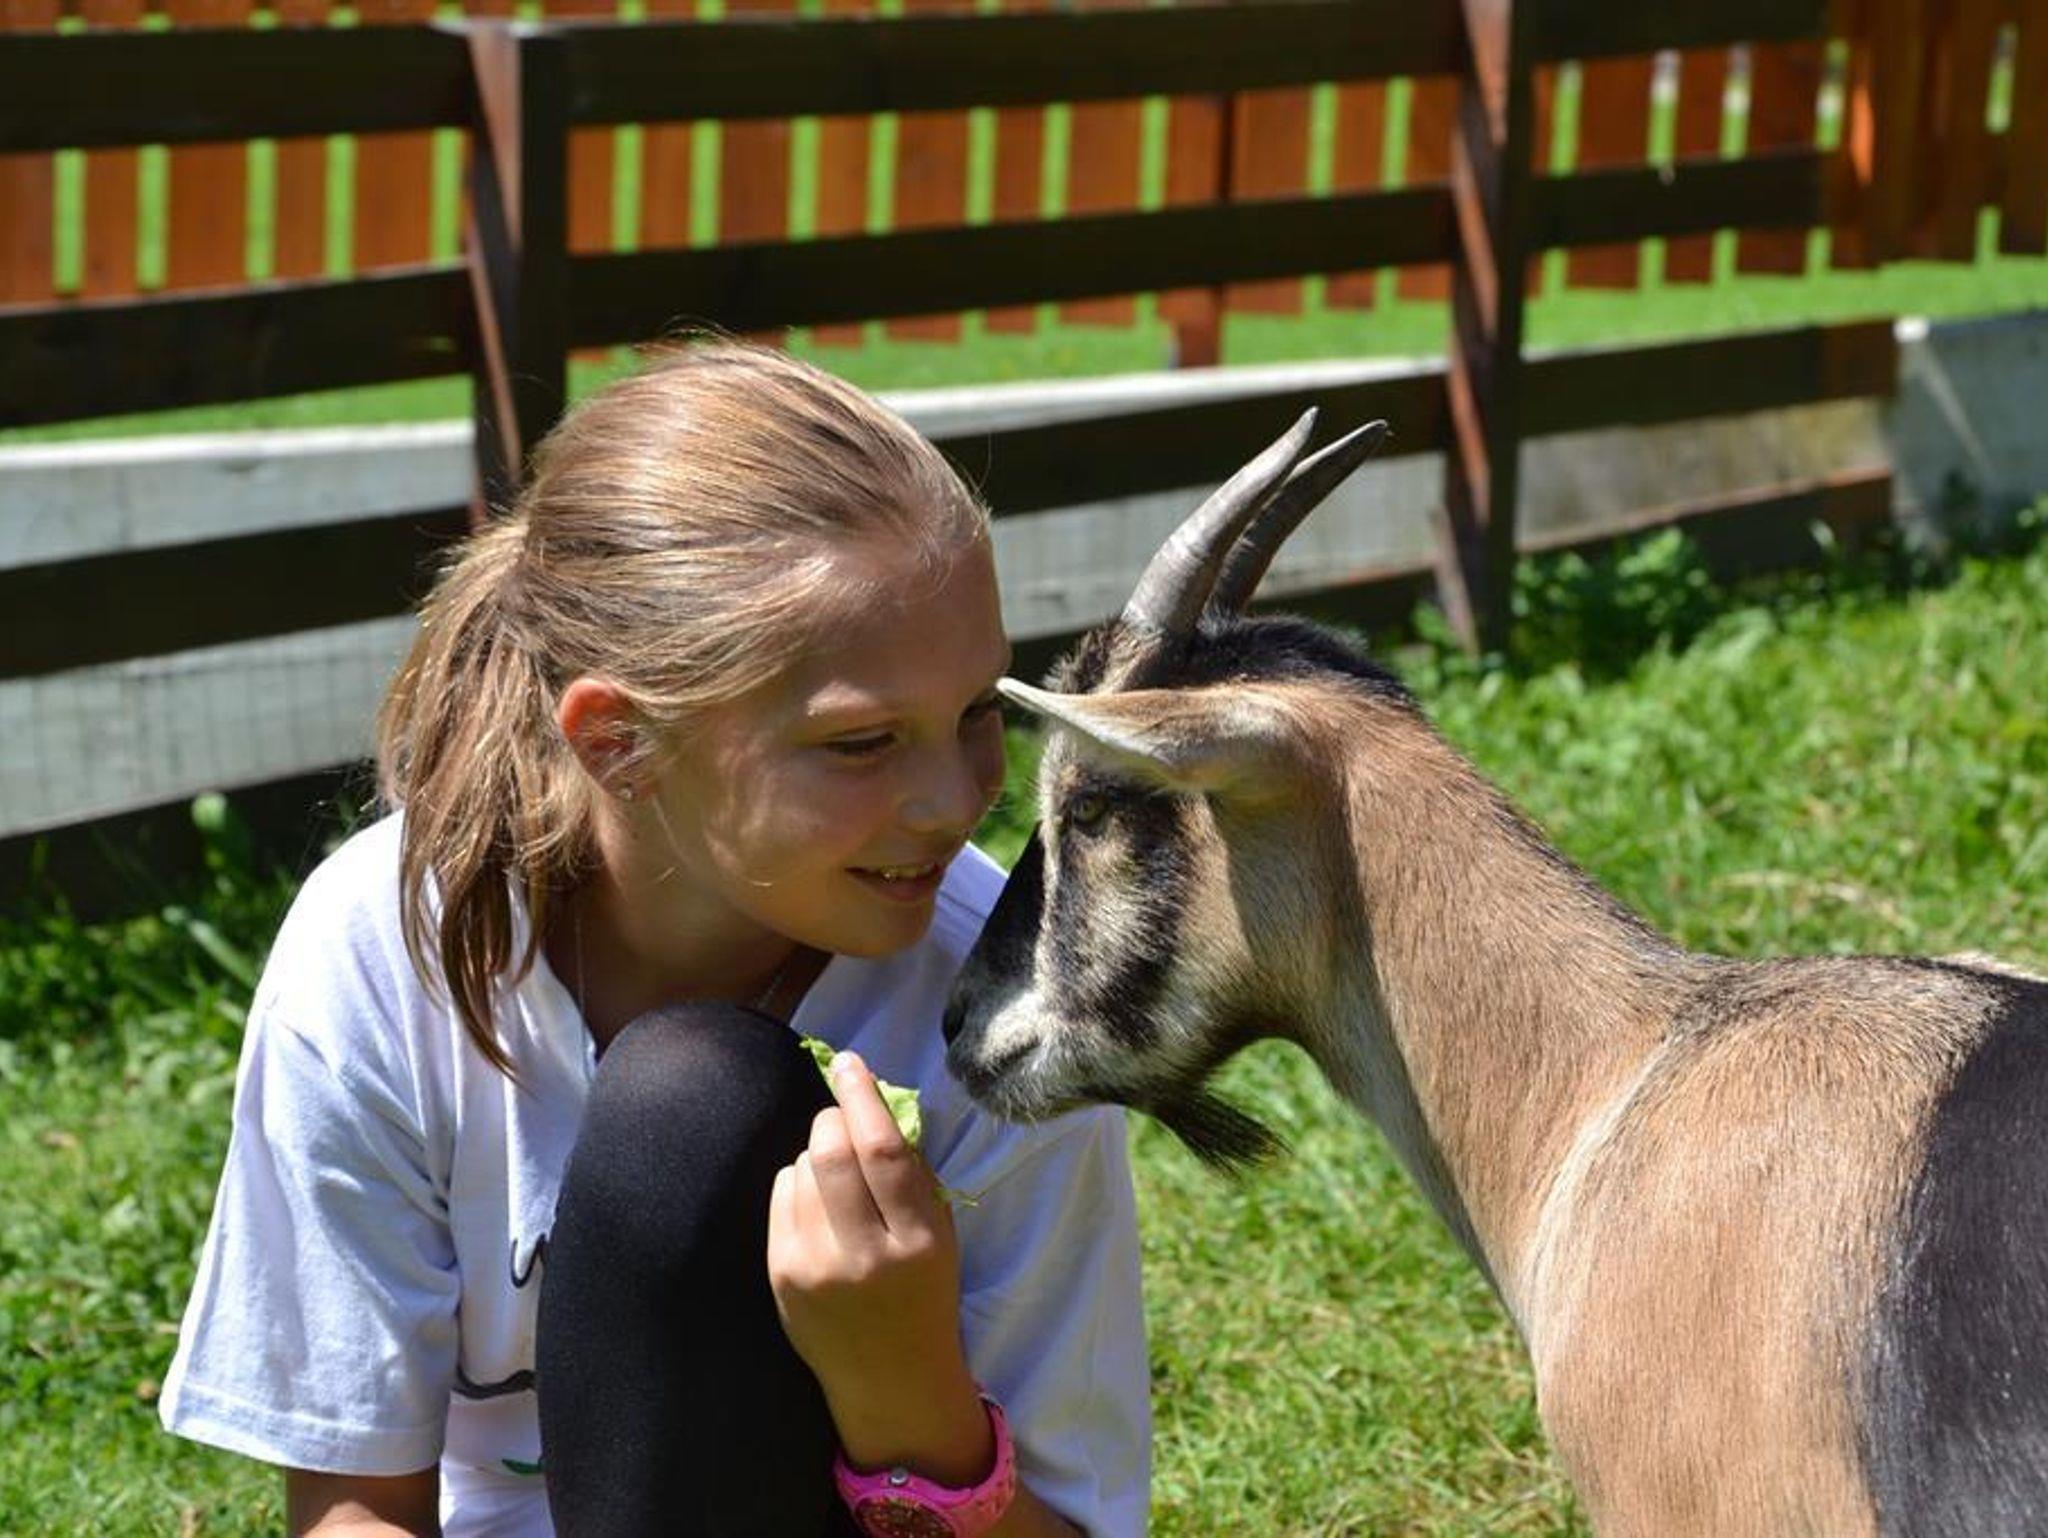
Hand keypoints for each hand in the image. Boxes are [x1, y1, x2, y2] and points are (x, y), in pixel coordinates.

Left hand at [767, 1051, 991, 1484]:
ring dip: (817, 1154)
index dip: (862, 1097)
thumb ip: (913, 1175)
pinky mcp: (780, 1276)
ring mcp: (814, 1268)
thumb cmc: (923, 1293)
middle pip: (830, 1152)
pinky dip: (797, 1183)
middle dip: (832, 1118)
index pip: (883, 1151)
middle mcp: (862, 1255)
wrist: (889, 1379)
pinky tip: (817, 1206)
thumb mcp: (940, 1236)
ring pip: (800, 1168)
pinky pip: (781, 1194)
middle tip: (842, 1117)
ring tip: (838, 1182)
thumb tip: (873, 1104)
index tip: (849, 1062)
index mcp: (916, 1241)